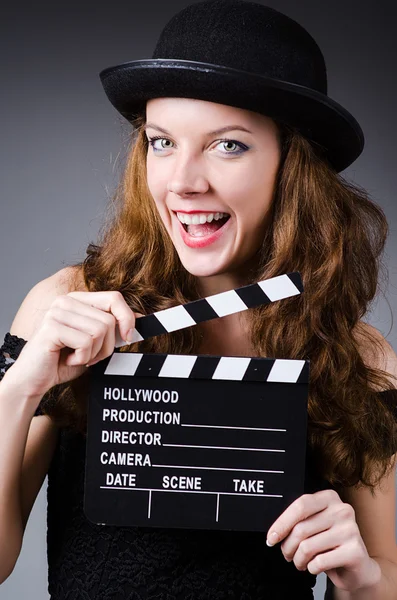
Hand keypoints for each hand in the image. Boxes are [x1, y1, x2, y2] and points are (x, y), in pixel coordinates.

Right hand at [4, 291, 142, 399]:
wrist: (34, 379)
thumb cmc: (64, 360)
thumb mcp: (95, 342)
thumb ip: (113, 328)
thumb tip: (139, 318)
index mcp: (78, 299)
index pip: (114, 297)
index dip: (127, 318)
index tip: (129, 337)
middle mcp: (66, 301)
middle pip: (110, 319)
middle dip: (107, 346)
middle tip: (91, 356)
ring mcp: (57, 312)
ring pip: (100, 331)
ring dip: (94, 353)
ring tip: (78, 357)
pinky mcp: (52, 327)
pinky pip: (86, 342)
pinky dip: (82, 358)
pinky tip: (68, 359)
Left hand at [266, 489, 380, 591]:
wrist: (358, 567)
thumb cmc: (331, 544)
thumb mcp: (315, 525)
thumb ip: (299, 521)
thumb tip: (274, 533)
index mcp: (330, 498)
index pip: (300, 506)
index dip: (282, 523)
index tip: (271, 538)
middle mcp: (342, 510)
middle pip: (301, 528)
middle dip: (288, 546)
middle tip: (287, 554)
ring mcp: (350, 530)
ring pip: (307, 547)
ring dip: (298, 560)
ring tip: (300, 562)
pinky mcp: (354, 552)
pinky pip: (319, 562)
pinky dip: (311, 568)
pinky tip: (314, 567)